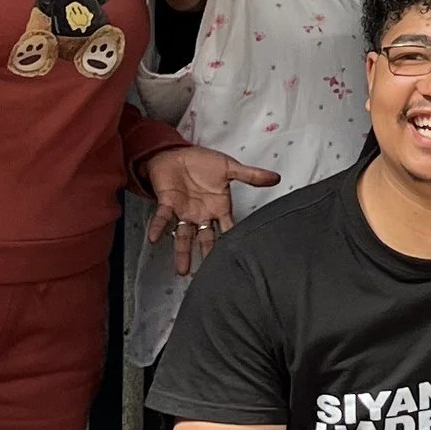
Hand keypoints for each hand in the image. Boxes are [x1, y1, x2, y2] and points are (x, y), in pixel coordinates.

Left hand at [144, 144, 280, 276]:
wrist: (177, 153)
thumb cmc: (203, 163)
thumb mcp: (230, 168)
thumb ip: (251, 175)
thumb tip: (276, 178)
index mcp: (219, 208)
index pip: (228, 228)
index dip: (232, 242)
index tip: (238, 259)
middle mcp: (202, 215)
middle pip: (205, 239)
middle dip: (206, 256)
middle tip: (208, 276)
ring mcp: (184, 212)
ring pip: (184, 236)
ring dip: (182, 252)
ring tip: (183, 271)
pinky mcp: (167, 204)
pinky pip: (163, 218)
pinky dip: (158, 227)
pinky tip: (155, 237)